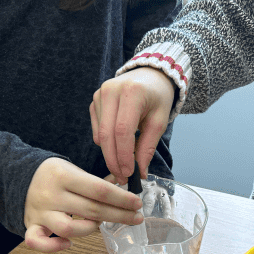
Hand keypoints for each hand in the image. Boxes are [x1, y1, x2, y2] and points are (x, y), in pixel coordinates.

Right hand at [23, 157, 142, 252]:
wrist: (16, 175)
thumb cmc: (53, 175)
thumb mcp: (73, 169)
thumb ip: (96, 181)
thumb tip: (125, 187)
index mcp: (63, 175)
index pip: (99, 190)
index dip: (121, 199)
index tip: (137, 204)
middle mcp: (51, 194)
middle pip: (91, 210)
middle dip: (118, 215)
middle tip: (136, 219)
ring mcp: (40, 212)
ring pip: (68, 228)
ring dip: (89, 229)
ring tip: (98, 224)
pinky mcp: (30, 225)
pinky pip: (37, 241)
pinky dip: (53, 247)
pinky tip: (69, 245)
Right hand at [90, 66, 175, 180]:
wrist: (149, 76)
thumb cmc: (157, 97)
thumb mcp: (159, 121)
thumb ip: (148, 147)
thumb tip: (140, 171)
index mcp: (131, 92)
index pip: (123, 130)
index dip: (124, 155)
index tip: (129, 173)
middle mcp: (111, 91)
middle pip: (107, 134)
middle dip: (114, 160)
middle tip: (122, 178)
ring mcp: (99, 95)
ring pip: (100, 134)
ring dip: (110, 155)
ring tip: (122, 168)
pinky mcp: (94, 101)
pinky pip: (97, 130)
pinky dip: (105, 144)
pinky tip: (117, 149)